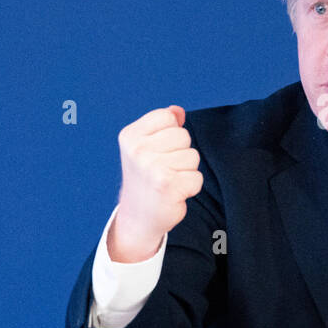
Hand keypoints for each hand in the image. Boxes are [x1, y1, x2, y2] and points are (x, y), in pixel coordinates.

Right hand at [109, 105, 202, 262]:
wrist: (138, 216)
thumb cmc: (146, 178)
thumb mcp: (147, 147)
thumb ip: (164, 126)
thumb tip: (178, 111)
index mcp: (130, 136)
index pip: (168, 117)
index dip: (171, 133)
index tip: (158, 151)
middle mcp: (138, 150)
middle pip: (183, 136)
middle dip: (181, 153)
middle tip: (164, 169)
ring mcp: (152, 168)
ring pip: (192, 156)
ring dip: (186, 171)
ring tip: (168, 180)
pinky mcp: (167, 186)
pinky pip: (197, 177)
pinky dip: (190, 187)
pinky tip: (174, 193)